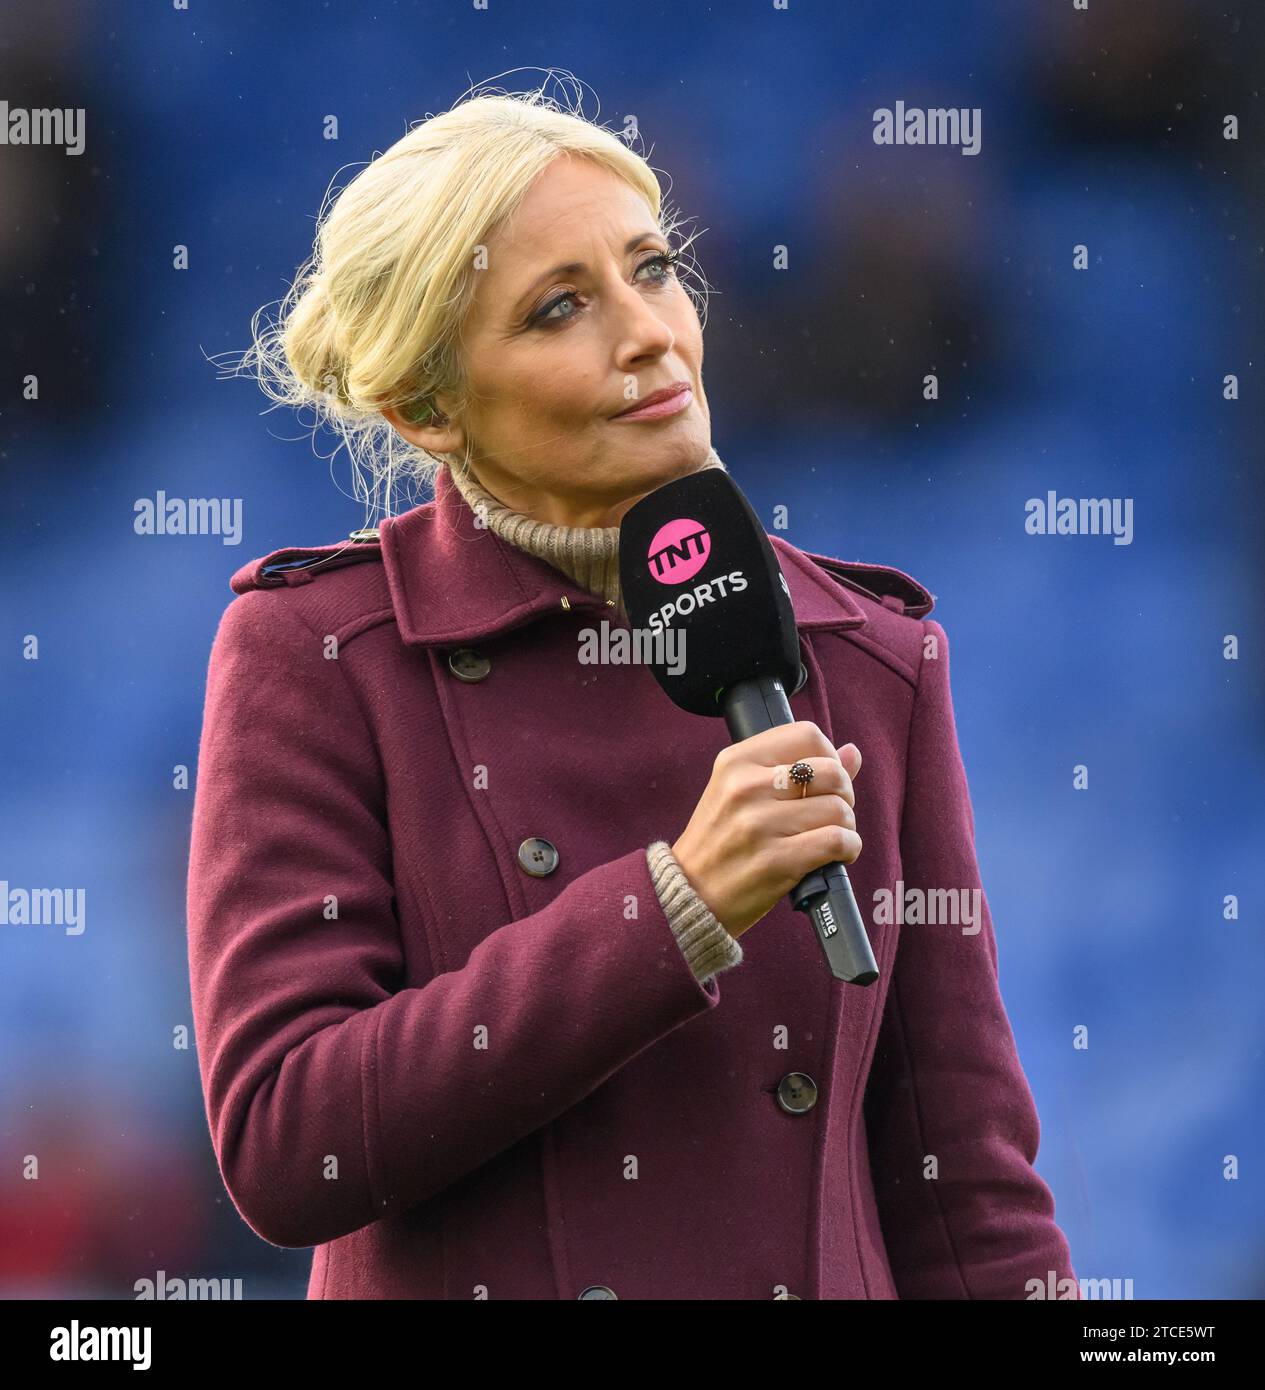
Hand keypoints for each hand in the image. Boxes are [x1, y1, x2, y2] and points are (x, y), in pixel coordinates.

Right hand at [671, 723, 861, 938]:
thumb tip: (851, 752)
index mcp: (736, 761)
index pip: (806, 735)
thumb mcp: (742, 792)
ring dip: (846, 826)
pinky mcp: (775, 860)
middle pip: (831, 772)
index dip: (829, 756)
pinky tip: (837, 854)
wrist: (691, 894)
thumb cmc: (721, 841)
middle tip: (831, 812)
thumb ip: (796, 767)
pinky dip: (848, 848)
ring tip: (830, 837)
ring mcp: (759, 824)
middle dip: (844, 794)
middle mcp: (745, 786)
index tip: (824, 779)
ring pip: (838, 809)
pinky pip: (837, 841)